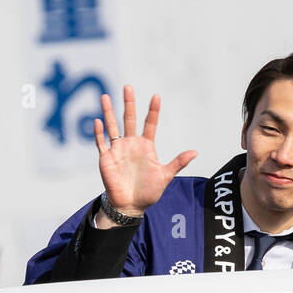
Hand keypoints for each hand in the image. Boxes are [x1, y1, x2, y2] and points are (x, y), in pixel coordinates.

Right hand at [93, 85, 195, 223]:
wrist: (130, 205)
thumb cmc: (148, 192)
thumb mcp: (165, 176)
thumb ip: (178, 163)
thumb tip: (195, 152)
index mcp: (146, 146)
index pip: (150, 124)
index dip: (153, 111)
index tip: (156, 97)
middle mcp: (131, 144)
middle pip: (128, 119)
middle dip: (128, 103)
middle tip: (128, 87)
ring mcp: (118, 150)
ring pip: (112, 127)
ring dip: (108, 112)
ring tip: (105, 97)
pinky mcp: (106, 158)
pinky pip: (101, 143)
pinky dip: (99, 133)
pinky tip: (98, 121)